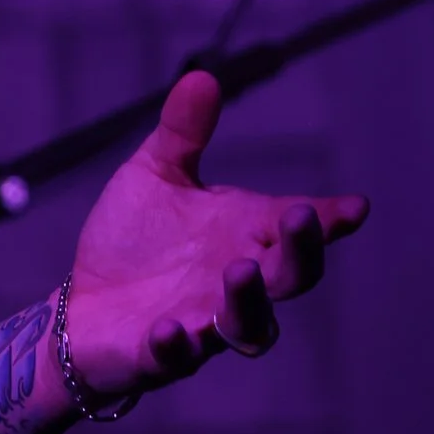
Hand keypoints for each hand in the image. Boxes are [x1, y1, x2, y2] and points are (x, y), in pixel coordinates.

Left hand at [66, 71, 367, 395]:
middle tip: (301, 220)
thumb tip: (201, 74)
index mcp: (242, 236)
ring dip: (248, 301)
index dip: (330, 221)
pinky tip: (170, 329)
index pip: (297, 228)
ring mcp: (202, 323)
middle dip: (302, 251)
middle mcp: (234, 283)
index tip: (354, 208)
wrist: (79, 307)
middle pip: (290, 277)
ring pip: (248, 326)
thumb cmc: (130, 241)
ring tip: (238, 270)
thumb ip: (181, 134)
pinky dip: (178, 345)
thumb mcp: (153, 177)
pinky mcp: (158, 354)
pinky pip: (177, 358)